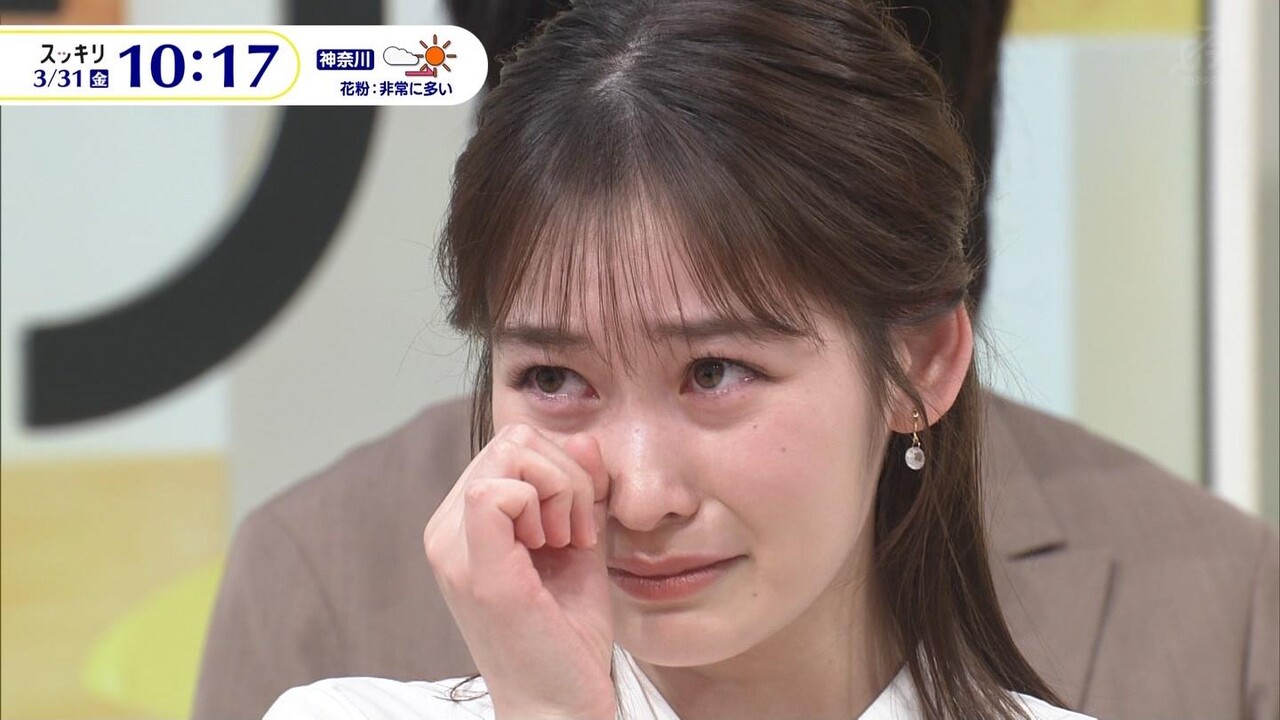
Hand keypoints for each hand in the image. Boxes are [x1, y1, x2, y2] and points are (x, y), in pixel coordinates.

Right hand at [424, 424, 614, 719]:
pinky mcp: (475, 569)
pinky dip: (545, 503)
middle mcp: (445, 531)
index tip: (579, 523)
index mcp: (462, 523)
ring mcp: (453, 549)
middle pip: (512, 438)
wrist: (561, 703)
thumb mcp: (577, 543)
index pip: (512, 444)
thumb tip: (584, 439)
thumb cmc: (566, 634)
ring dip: (560, 488)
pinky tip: (557, 546)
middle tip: (576, 531)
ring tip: (567, 540)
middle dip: (564, 473)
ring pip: (510, 451)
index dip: (560, 466)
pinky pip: (496, 490)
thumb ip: (578, 491)